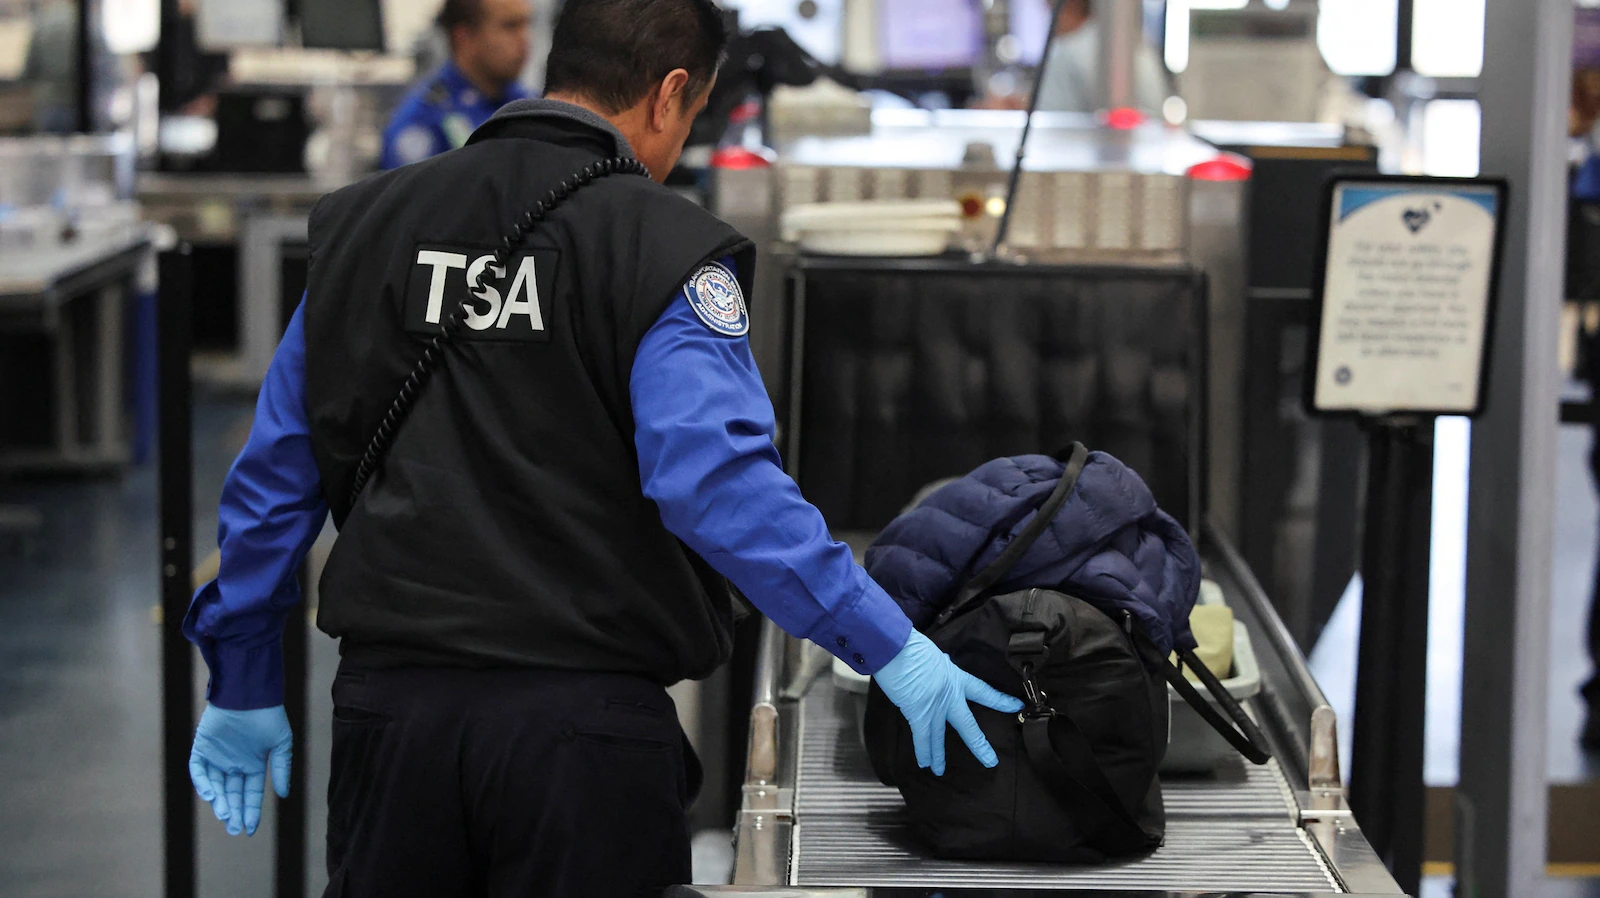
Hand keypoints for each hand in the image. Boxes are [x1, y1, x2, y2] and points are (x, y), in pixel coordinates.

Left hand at [188, 704, 292, 835]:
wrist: (248, 695)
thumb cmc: (268, 716)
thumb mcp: (281, 744)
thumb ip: (281, 769)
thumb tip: (284, 795)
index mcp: (253, 764)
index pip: (250, 794)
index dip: (250, 811)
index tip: (249, 829)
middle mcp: (234, 763)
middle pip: (232, 794)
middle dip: (233, 813)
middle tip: (233, 829)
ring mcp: (217, 757)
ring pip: (215, 786)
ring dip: (219, 801)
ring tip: (224, 814)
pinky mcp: (202, 748)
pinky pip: (198, 770)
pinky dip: (203, 783)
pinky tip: (211, 795)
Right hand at [873, 631, 1023, 774]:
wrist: (898, 649)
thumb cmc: (912, 646)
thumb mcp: (936, 655)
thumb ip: (941, 666)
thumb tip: (939, 665)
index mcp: (956, 677)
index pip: (983, 691)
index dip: (1000, 700)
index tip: (1016, 707)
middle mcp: (950, 696)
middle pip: (968, 726)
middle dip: (979, 746)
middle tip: (991, 761)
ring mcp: (935, 707)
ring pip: (939, 737)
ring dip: (939, 756)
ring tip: (939, 771)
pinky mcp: (918, 713)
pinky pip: (922, 737)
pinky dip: (922, 751)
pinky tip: (923, 763)